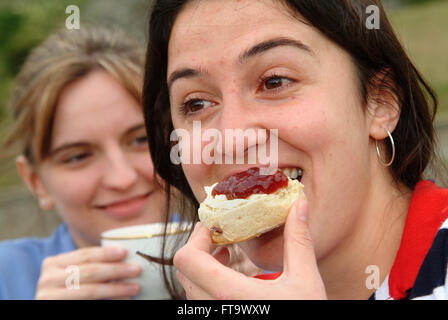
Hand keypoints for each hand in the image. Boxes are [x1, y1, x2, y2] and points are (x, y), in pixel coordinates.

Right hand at [36, 247, 141, 299]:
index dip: (105, 253)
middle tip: (136, 270)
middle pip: (88, 271)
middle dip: (115, 270)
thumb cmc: (70, 289)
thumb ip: (93, 265)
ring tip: (135, 287)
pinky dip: (108, 300)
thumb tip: (125, 257)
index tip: (125, 252)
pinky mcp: (55, 307)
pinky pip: (87, 303)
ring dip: (116, 289)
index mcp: (53, 263)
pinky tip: (123, 299)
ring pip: (89, 290)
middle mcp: (47, 279)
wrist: (58, 304)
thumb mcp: (75, 273)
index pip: (84, 255)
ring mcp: (49, 297)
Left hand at [173, 200, 326, 298]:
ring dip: (202, 264)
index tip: (215, 226)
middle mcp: (214, 310)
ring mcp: (213, 319)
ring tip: (226, 250)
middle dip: (199, 247)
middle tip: (220, 233)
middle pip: (184, 270)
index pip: (187, 260)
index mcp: (230, 296)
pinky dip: (206, 281)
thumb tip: (300, 205)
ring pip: (189, 287)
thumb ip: (299, 241)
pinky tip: (230, 275)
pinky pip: (199, 300)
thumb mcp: (305, 282)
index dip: (195, 237)